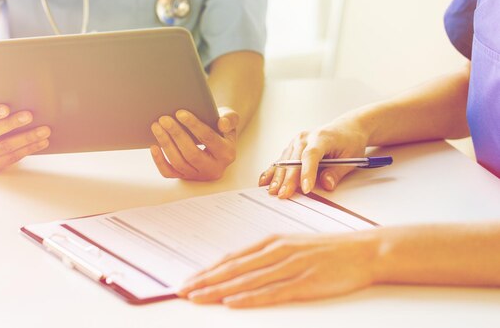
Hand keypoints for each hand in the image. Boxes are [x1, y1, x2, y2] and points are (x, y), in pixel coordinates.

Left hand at [149, 107, 238, 180]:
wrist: (216, 143)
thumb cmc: (220, 128)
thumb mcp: (230, 120)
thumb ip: (230, 118)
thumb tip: (222, 123)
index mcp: (227, 153)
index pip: (209, 139)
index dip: (194, 125)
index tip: (180, 113)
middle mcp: (214, 168)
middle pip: (192, 153)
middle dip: (176, 134)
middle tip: (164, 119)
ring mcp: (198, 175)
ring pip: (179, 163)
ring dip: (166, 144)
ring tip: (156, 126)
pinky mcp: (185, 178)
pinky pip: (169, 173)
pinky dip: (159, 161)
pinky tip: (153, 146)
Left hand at [178, 231, 380, 307]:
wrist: (364, 250)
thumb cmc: (328, 250)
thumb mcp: (293, 246)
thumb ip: (268, 255)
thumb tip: (242, 267)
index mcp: (272, 242)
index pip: (231, 258)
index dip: (208, 270)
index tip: (189, 280)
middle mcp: (276, 252)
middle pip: (233, 268)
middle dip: (205, 281)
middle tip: (182, 290)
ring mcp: (290, 266)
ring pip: (246, 280)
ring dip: (218, 290)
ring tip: (198, 298)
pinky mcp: (304, 282)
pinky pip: (271, 292)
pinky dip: (249, 297)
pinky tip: (233, 302)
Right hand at [259, 116, 368, 197]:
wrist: (347, 128)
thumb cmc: (350, 141)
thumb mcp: (352, 157)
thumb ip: (337, 172)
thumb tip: (326, 184)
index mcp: (322, 137)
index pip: (311, 155)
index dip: (307, 172)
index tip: (305, 188)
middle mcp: (305, 137)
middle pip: (293, 159)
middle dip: (288, 179)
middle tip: (284, 194)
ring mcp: (296, 141)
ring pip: (284, 161)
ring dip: (278, 177)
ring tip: (273, 191)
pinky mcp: (292, 147)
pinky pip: (281, 160)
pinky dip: (273, 171)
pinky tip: (265, 181)